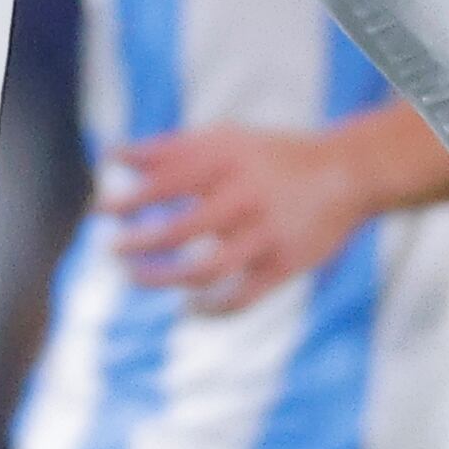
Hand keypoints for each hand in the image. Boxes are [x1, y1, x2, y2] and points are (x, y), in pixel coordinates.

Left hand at [111, 125, 373, 313]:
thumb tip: (111, 157)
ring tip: (136, 277)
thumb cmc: (269, 156)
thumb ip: (169, 148)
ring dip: (163, 280)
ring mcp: (266, 235)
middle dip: (138, 244)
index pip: (166, 182)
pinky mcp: (285, 266)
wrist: (348, 173)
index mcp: (228, 162)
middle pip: (179, 229)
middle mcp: (245, 198)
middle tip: (113, 250)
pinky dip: (210, 308)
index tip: (100, 211)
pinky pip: (240, 298)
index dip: (129, 199)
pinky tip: (189, 305)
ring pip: (205, 270)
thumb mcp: (225, 139)